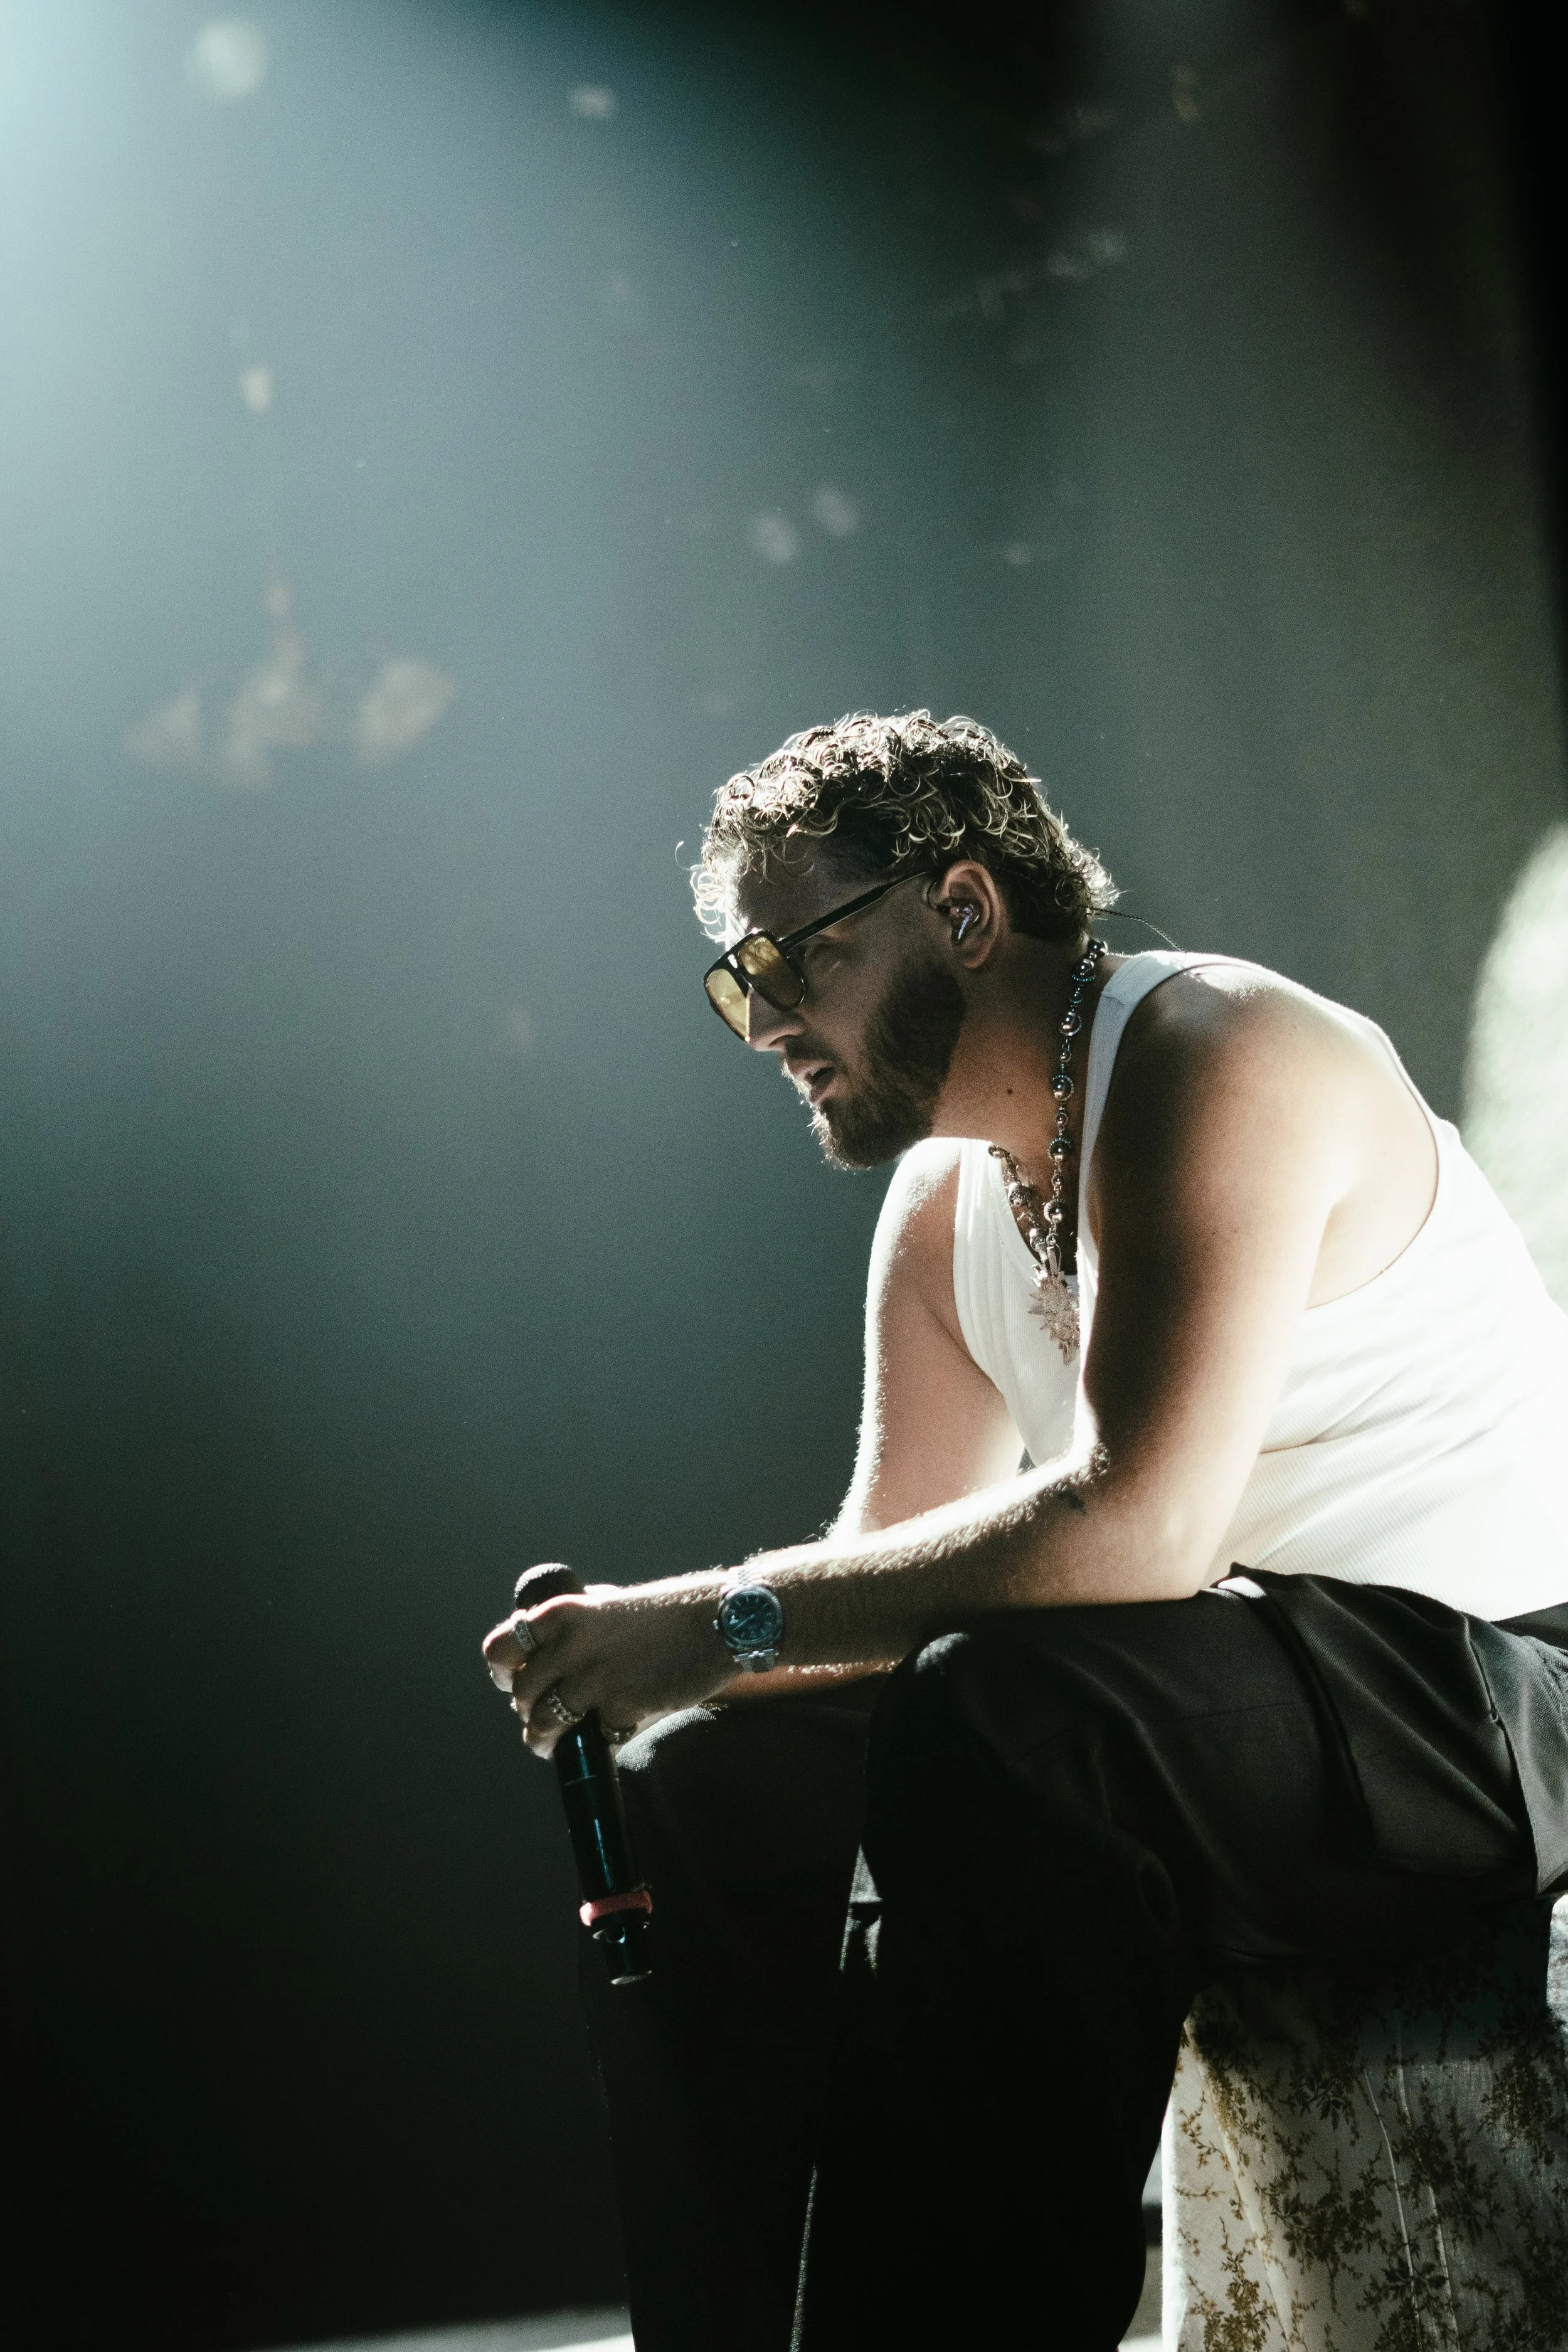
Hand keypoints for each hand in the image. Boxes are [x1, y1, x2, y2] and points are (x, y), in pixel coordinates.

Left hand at [481, 1575, 733, 1757]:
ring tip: (549, 1745)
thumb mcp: (610, 1604)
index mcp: (563, 1614)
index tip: (510, 1682)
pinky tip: (609, 1732)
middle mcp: (570, 1645)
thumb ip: (577, 1625)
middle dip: (527, 1710)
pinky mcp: (619, 1708)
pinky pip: (592, 1736)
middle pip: (521, 1692)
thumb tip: (547, 1650)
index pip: (501, 1647)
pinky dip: (598, 1739)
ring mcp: (593, 1679)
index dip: (501, 1672)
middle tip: (540, 1717)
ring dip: (542, 1739)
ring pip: (543, 1722)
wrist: (718, 1623)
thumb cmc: (668, 1613)